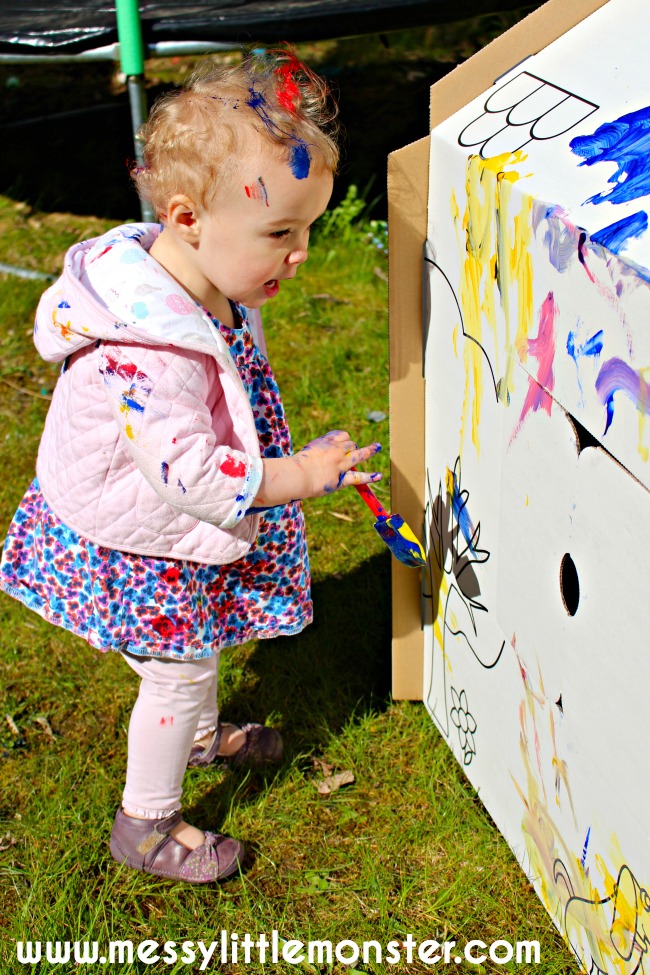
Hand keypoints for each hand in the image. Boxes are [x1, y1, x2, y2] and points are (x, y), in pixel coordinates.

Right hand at [254, 431, 381, 506]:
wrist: (295, 477)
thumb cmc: (291, 470)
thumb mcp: (299, 458)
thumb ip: (305, 459)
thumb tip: (291, 468)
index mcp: (325, 442)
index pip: (341, 435)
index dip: (344, 440)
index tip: (343, 444)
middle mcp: (335, 450)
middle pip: (351, 443)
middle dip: (352, 448)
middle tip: (349, 455)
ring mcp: (341, 463)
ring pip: (359, 454)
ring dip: (369, 450)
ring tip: (377, 446)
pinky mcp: (342, 478)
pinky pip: (359, 476)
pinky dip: (370, 476)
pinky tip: (379, 476)